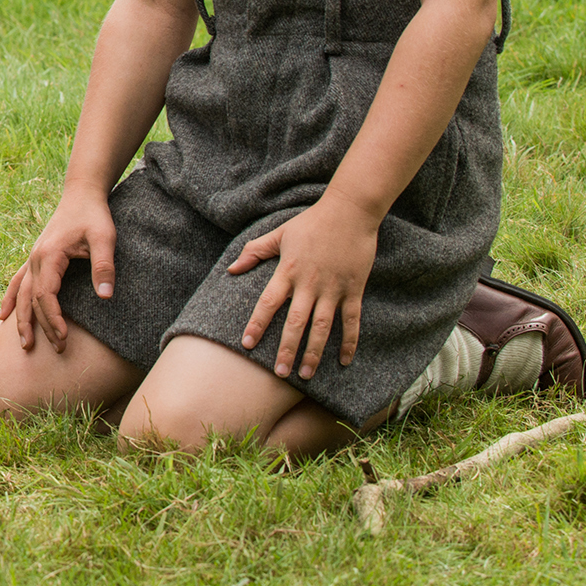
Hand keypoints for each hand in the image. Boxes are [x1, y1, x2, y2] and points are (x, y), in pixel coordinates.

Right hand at [0, 190, 115, 352]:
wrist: (82, 193)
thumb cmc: (94, 215)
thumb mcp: (105, 238)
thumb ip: (104, 267)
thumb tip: (105, 297)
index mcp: (49, 255)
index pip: (45, 295)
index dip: (53, 319)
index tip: (64, 338)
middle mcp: (35, 258)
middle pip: (32, 300)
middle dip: (41, 326)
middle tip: (57, 349)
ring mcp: (33, 258)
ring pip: (20, 294)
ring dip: (21, 319)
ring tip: (24, 344)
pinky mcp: (36, 257)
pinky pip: (18, 282)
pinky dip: (10, 299)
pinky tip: (3, 315)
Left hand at [228, 194, 380, 379]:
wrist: (350, 211)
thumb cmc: (311, 222)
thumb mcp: (279, 234)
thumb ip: (255, 252)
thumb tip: (231, 269)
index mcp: (288, 271)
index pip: (268, 302)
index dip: (257, 324)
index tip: (246, 344)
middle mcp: (310, 283)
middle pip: (295, 322)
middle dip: (286, 349)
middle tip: (279, 373)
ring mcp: (333, 288)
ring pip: (322, 327)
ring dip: (314, 352)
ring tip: (306, 374)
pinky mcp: (354, 289)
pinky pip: (352, 321)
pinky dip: (350, 342)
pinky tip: (344, 361)